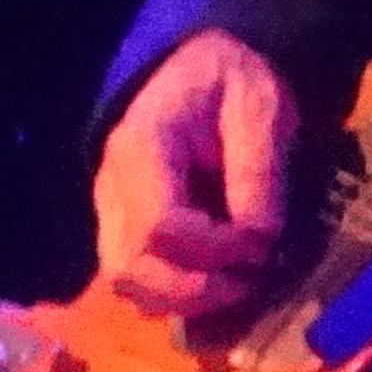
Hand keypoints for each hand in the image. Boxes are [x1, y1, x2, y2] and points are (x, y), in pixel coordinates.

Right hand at [93, 30, 301, 317]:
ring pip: (127, 286)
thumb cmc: (231, 83)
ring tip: (238, 282)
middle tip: (252, 278)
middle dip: (197, 289)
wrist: (199, 69)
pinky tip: (219, 281)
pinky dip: (176, 298)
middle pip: (130, 269)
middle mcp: (111, 188)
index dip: (214, 249)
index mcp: (141, 148)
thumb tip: (259, 239)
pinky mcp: (122, 232)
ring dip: (185, 301)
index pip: (159, 225)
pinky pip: (136, 285)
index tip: (261, 244)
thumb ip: (258, 170)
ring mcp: (109, 214)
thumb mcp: (260, 108)